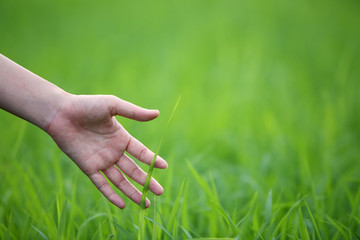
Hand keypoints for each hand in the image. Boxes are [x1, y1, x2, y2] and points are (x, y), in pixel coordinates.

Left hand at [46, 94, 166, 208]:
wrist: (61, 113)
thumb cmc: (87, 105)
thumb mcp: (113, 105)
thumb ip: (134, 112)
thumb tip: (157, 114)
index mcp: (121, 138)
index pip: (141, 152)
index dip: (153, 160)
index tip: (164, 167)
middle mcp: (114, 152)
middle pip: (134, 170)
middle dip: (147, 181)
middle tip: (160, 192)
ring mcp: (101, 161)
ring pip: (120, 181)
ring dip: (132, 192)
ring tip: (145, 203)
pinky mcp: (88, 167)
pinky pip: (101, 184)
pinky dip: (111, 195)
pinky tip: (122, 205)